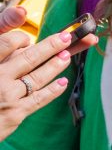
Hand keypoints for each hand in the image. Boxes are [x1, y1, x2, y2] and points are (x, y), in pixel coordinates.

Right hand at [0, 15, 95, 139]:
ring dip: (55, 66)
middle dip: (50, 46)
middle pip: (29, 58)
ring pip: (37, 78)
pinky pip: (39, 99)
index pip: (6, 44)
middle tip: (66, 37)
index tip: (27, 37)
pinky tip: (63, 82)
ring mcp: (8, 96)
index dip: (20, 38)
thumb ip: (2, 60)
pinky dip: (53, 90)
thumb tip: (21, 48)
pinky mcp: (16, 113)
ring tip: (67, 56)